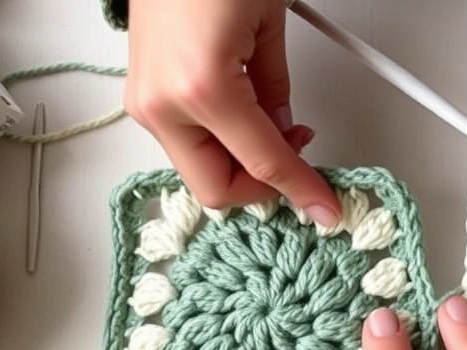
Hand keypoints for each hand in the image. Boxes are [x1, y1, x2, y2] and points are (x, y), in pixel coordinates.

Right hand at [123, 0, 340, 225]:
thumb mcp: (268, 26)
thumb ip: (277, 94)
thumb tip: (285, 133)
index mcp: (201, 90)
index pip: (263, 164)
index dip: (301, 190)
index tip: (326, 206)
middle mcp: (162, 104)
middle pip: (217, 189)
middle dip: (262, 187)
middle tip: (299, 168)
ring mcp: (144, 102)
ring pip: (199, 169)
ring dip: (241, 164)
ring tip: (277, 132)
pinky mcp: (141, 94)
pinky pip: (186, 142)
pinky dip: (220, 142)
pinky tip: (247, 120)